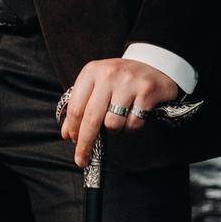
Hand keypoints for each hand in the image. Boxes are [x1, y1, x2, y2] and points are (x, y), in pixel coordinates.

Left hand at [61, 58, 178, 167]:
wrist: (154, 63)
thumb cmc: (120, 78)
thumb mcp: (97, 85)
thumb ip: (81, 106)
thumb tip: (66, 133)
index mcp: (91, 71)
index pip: (76, 106)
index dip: (73, 129)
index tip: (73, 142)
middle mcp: (108, 74)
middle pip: (91, 118)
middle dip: (85, 143)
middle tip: (82, 159)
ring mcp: (128, 83)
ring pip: (113, 123)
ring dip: (115, 129)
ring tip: (120, 117)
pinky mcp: (146, 92)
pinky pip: (133, 123)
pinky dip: (131, 126)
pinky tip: (134, 114)